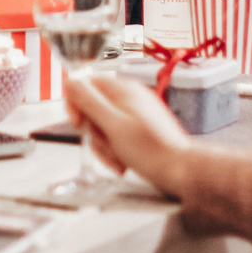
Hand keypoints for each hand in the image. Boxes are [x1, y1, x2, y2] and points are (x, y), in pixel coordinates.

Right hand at [63, 71, 194, 198]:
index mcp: (123, 90)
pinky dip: (115, 150)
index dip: (76, 104)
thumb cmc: (151, 151)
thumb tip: (70, 81)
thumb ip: (89, 102)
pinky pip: (115, 136)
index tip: (78, 124)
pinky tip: (123, 162)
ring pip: (102, 125)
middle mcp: (129, 98)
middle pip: (92, 108)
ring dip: (104, 146)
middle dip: (94, 133)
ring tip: (117, 159)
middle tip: (105, 146)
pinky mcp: (139, 130)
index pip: (86, 84)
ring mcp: (135, 114)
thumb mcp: (113, 125)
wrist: (181, 171)